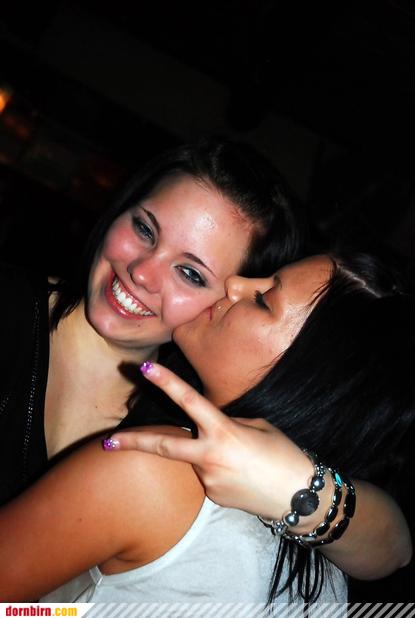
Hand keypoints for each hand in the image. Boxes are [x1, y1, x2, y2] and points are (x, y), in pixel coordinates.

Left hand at [108, 362, 311, 518]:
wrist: (301, 499)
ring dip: (205, 453)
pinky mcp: (212, 497)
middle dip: (132, 443)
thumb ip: (227, 423)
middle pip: (163, 446)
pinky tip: (242, 474)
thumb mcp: (258, 427)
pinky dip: (217, 469)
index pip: (189, 401)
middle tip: (105, 443)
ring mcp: (208, 481)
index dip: (166, 382)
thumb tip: (208, 427)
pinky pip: (207, 475)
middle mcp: (209, 458)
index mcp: (224, 432)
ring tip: (243, 460)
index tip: (144, 369)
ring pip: (194, 459)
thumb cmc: (285, 455)